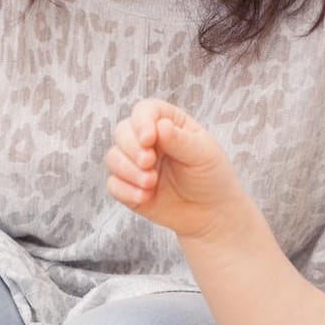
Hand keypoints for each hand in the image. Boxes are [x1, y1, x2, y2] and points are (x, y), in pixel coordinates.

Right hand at [104, 99, 250, 239]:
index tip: (149, 139)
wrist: (212, 213)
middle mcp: (148, 141)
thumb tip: (160, 125)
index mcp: (168, 123)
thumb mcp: (203, 154)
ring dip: (128, 170)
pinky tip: (145, 197)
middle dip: (132, 148)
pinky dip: (126, 190)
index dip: (141, 121)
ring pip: (113, 157)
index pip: (145, 110)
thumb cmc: (212, 177)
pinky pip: (113, 184)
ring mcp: (136, 164)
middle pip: (122, 131)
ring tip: (151, 183)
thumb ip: (180, 140)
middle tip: (149, 163)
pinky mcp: (129, 188)